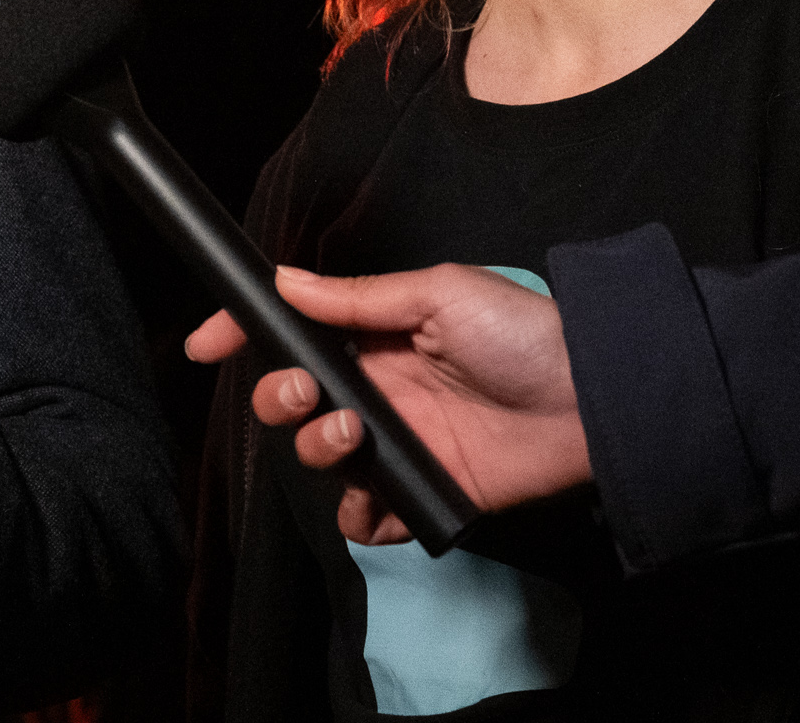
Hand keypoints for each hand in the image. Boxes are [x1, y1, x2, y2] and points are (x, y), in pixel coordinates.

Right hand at [184, 265, 592, 543]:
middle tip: (306, 393)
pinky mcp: (423, 495)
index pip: (294, 336)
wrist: (593, 400)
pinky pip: (367, 518)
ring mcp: (398, 447)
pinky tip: (373, 497)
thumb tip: (283, 281)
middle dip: (278, 398)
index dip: (244, 337)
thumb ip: (356, 297)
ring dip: (316, 448)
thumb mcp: (436, 293)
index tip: (206, 345)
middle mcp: (377, 393)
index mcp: (375, 339)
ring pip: (320, 459)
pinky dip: (358, 514)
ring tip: (355, 435)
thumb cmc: (520, 333)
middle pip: (293, 402)